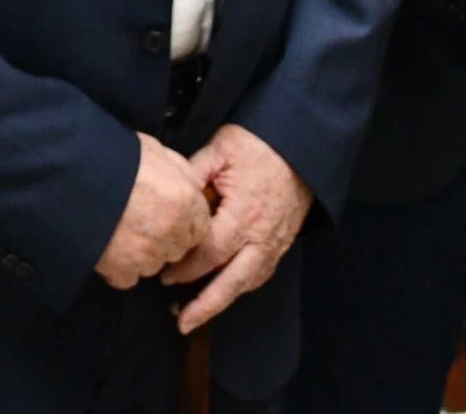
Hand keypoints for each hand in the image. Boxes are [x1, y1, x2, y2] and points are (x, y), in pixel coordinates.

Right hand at [94, 133, 212, 289]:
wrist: (75, 175)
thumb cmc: (114, 157)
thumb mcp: (155, 149)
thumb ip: (178, 171)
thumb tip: (187, 182)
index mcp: (185, 200)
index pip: (200, 225)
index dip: (183, 222)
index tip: (168, 218)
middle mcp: (173, 230)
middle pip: (179, 248)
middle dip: (165, 240)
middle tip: (142, 224)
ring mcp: (149, 254)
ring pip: (154, 264)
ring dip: (142, 254)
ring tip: (120, 233)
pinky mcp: (123, 269)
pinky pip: (128, 277)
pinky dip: (119, 268)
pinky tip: (108, 248)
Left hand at [159, 124, 312, 333]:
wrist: (301, 143)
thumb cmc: (260, 144)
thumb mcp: (220, 149)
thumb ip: (192, 173)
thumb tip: (169, 195)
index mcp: (244, 215)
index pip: (209, 253)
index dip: (185, 268)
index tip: (164, 275)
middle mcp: (262, 236)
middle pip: (231, 282)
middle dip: (205, 306)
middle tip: (181, 322)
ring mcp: (276, 242)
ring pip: (248, 282)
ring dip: (223, 300)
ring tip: (196, 313)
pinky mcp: (283, 241)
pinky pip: (261, 272)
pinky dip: (242, 285)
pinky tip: (226, 289)